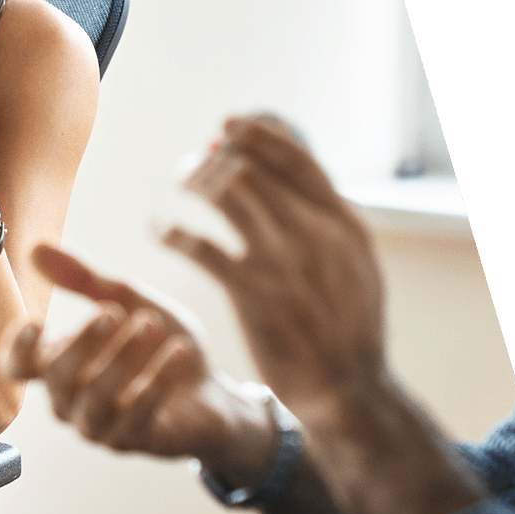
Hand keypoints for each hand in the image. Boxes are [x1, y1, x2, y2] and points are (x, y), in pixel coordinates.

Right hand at [5, 244, 277, 476]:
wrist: (213, 390)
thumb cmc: (159, 342)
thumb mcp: (126, 300)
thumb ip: (83, 279)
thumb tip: (37, 248)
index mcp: (59, 365)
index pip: (17, 367)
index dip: (18, 349)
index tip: (36, 321)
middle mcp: (70, 399)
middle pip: (54, 377)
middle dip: (82, 342)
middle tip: (112, 311)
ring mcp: (99, 425)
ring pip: (93, 398)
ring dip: (121, 359)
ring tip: (150, 325)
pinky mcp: (134, 440)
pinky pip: (135, 415)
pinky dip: (157, 380)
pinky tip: (178, 351)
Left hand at [165, 116, 385, 419]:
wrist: (349, 389)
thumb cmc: (346, 325)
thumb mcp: (355, 263)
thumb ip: (326, 219)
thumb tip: (286, 172)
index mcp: (345, 223)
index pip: (296, 157)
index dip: (256, 134)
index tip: (226, 124)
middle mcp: (316, 233)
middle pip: (252, 169)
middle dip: (215, 159)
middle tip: (192, 162)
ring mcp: (284, 262)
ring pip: (224, 194)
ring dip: (193, 180)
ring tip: (178, 183)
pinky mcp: (251, 292)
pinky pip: (198, 245)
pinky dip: (172, 231)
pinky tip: (159, 230)